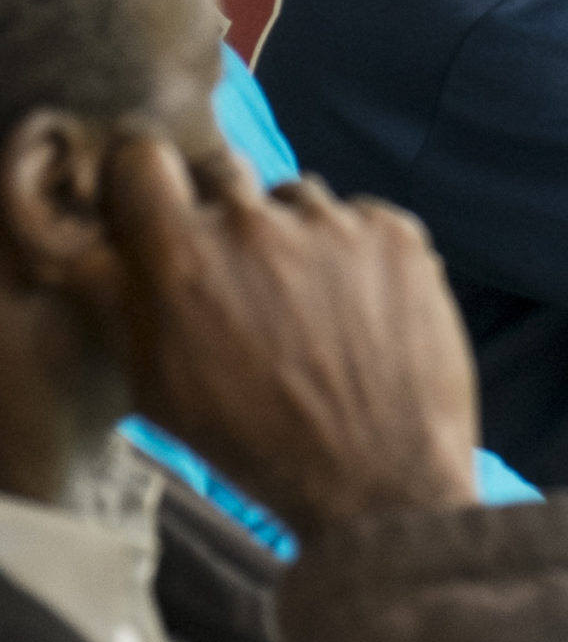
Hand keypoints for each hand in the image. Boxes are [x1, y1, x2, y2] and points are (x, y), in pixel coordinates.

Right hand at [75, 136, 478, 536]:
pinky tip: (363, 311)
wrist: (378, 480)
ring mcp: (335, 225)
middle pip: (226, 179)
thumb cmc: (258, 442)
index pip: (145, 161)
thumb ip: (118, 301)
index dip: (151, 185)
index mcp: (183, 257)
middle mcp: (257, 226)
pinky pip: (361, 220)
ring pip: (298, 201)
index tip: (163, 208)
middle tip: (247, 283)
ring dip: (298, 238)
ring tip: (313, 310)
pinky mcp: (397, 235)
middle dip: (227, 220)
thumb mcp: (158, 384)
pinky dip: (359, 254)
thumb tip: (96, 246)